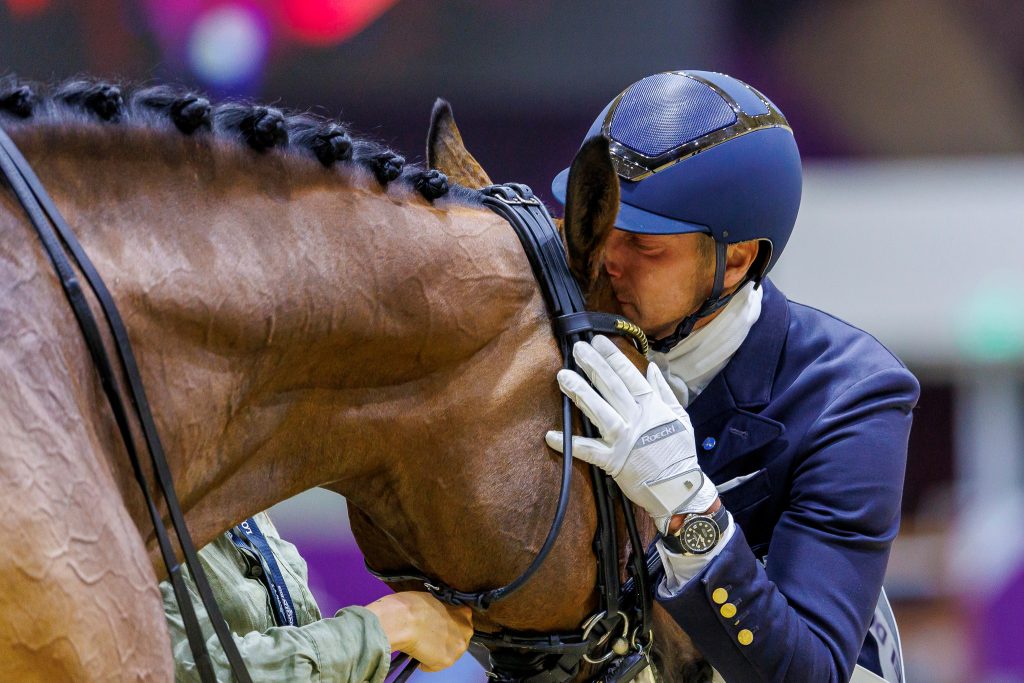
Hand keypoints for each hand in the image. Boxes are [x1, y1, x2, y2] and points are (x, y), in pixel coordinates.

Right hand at [364, 592, 473, 671]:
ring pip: (450, 653)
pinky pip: (435, 666)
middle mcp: (465, 631)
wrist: (404, 621)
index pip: (462, 620)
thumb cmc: (414, 607)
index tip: (441, 625)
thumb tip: (435, 616)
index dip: (449, 623)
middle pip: (459, 638)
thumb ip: (441, 611)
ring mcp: (458, 648)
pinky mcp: (447, 662)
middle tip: (432, 636)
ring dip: (438, 651)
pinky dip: (426, 663)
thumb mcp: (433, 600)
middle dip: (447, 638)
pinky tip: (418, 655)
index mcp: (464, 614)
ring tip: (423, 647)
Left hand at [545, 335, 717, 533]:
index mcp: (653, 407)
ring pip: (598, 411)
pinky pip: (588, 451)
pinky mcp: (612, 461)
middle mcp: (636, 420)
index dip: (613, 357)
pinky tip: (550, 435)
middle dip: (593, 365)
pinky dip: (569, 444)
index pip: (630, 376)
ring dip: (579, 393)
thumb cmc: (680, 453)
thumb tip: (653, 368)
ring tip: (562, 376)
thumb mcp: (681, 417)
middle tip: (577, 349)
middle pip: (611, 387)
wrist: (680, 490)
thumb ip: (665, 392)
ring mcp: (623, 440)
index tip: (598, 341)